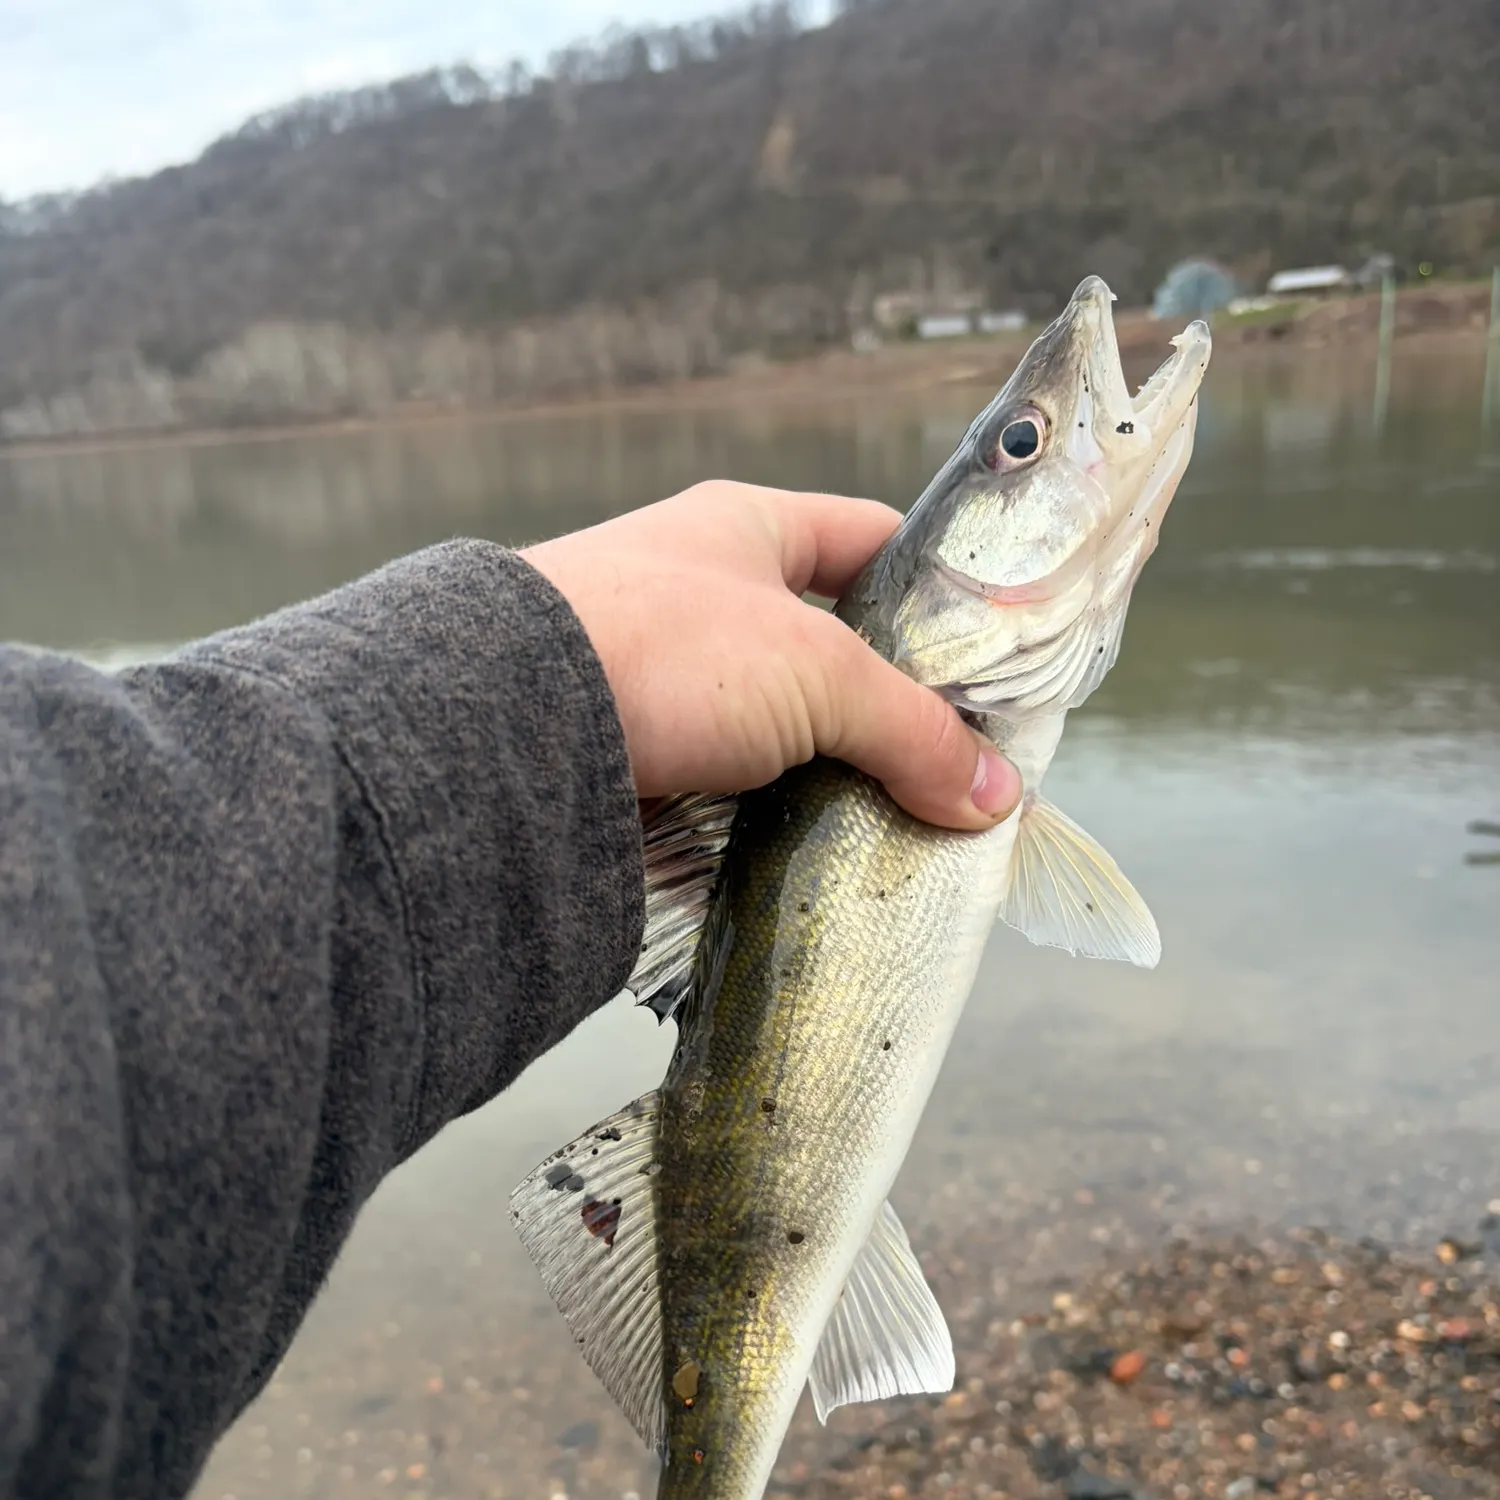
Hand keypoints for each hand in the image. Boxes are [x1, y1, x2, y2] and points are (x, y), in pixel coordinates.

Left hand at [522, 481, 1020, 831]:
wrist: (505, 725)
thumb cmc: (668, 649)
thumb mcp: (817, 676)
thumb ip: (912, 730)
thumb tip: (995, 796)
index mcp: (748, 529)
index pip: (869, 540)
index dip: (936, 587)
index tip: (989, 654)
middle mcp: (702, 592)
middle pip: (825, 648)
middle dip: (885, 708)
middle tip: (951, 765)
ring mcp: (662, 675)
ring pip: (774, 728)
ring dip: (827, 776)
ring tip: (895, 826)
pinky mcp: (633, 752)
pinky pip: (721, 787)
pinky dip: (764, 820)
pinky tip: (811, 856)